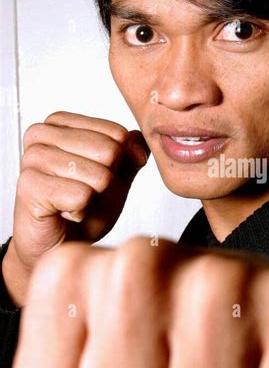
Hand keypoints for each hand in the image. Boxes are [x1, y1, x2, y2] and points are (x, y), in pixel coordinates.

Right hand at [2, 112, 148, 305]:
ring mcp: (32, 158)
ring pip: (99, 176)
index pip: (117, 133)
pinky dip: (82, 212)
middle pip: (110, 151)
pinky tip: (66, 213)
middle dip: (108, 182)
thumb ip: (130, 153)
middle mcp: (41, 134)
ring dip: (94, 198)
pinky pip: (82, 196)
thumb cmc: (83, 208)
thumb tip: (140, 142)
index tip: (102, 180)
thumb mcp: (116, 177)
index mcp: (61, 123)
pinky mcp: (29, 186)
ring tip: (75, 203)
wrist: (59, 244)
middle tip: (87, 194)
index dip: (122, 163)